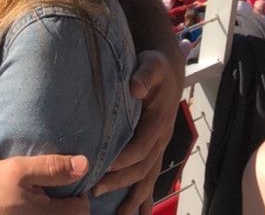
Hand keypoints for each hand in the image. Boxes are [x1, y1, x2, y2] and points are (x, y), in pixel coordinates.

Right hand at [0, 154, 89, 213]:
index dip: (80, 191)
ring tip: (49, 191)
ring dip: (61, 206)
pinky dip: (51, 209)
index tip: (67, 178)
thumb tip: (84, 165)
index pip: (82, 209)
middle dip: (71, 201)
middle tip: (59, 184)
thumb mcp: (23, 169)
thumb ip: (53, 167)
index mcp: (48, 214)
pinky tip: (41, 200)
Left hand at [94, 49, 183, 214]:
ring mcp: (159, 146)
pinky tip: (137, 211)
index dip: (123, 160)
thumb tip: (135, 87)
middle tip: (96, 190)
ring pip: (148, 177)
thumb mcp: (151, 64)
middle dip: (120, 182)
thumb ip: (144, 75)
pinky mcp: (154, 148)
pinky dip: (144, 195)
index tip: (103, 169)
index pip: (140, 148)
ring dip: (134, 197)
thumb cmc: (156, 67)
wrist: (168, 70)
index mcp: (158, 123)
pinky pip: (150, 176)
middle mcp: (161, 139)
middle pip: (142, 167)